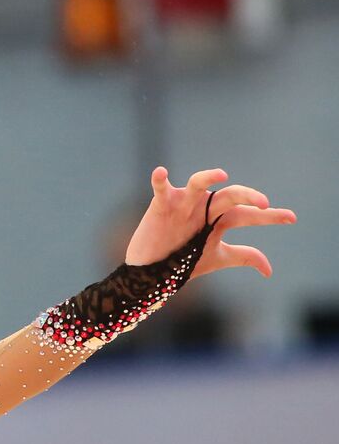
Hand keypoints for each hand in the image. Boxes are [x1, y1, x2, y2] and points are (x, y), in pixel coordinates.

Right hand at [125, 166, 295, 277]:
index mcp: (218, 219)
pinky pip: (160, 189)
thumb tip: (270, 271)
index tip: (291, 218)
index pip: (247, 214)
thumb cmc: (184, 260)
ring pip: (198, 185)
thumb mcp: (217, 257)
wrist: (152, 271)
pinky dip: (159, 180)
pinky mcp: (161, 205)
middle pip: (229, 197)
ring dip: (208, 178)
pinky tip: (161, 172)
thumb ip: (244, 256)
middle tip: (264, 204)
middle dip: (247, 197)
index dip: (269, 217)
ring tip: (222, 174)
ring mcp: (183, 205)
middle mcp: (204, 208)